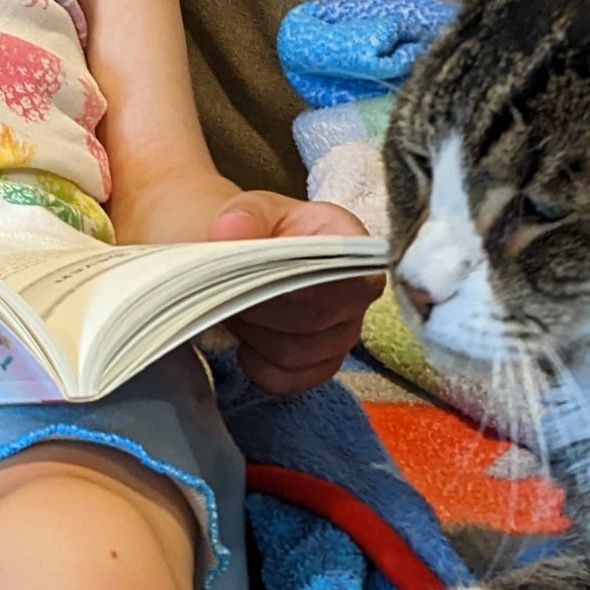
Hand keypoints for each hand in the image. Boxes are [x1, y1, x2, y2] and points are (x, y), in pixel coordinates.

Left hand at [208, 192, 382, 394]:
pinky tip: (247, 347)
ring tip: (240, 309)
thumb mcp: (251, 209)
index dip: (313, 285)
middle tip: (234, 289)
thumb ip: (243, 215)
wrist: (254, 258)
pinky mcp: (325, 362)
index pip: (356, 276)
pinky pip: (294, 380)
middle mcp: (359, 290)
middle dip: (265, 307)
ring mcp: (345, 330)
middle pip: (317, 316)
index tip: (272, 279)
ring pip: (300, 352)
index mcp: (351, 242)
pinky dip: (261, 368)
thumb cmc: (263, 230)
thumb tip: (230, 231)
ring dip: (258, 335)